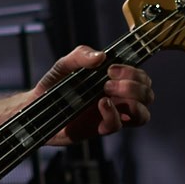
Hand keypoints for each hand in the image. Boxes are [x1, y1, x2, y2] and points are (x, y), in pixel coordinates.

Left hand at [34, 45, 153, 143]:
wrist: (36, 106)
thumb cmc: (55, 85)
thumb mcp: (65, 64)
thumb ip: (81, 55)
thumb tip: (101, 55)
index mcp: (115, 81)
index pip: (142, 78)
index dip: (135, 72)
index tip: (112, 68)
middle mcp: (118, 98)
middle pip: (148, 94)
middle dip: (134, 85)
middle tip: (108, 81)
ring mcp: (112, 114)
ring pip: (142, 114)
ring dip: (132, 101)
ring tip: (105, 93)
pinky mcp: (100, 128)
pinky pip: (118, 125)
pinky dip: (113, 114)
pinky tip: (100, 104)